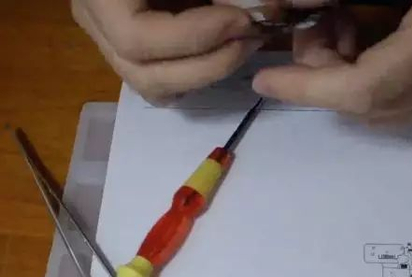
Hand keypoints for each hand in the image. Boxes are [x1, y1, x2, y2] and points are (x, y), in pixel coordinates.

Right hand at [72, 0, 261, 102]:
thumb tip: (269, 9)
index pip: (136, 38)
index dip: (194, 37)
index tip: (241, 19)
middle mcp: (95, 21)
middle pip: (145, 74)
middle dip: (209, 64)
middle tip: (252, 36)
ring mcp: (107, 38)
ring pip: (153, 85)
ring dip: (206, 73)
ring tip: (243, 42)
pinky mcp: (129, 45)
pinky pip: (161, 79)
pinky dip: (197, 72)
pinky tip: (224, 46)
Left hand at [252, 0, 411, 124]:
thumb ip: (357, 2)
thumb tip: (297, 11)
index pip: (364, 89)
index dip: (308, 87)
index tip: (266, 79)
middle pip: (370, 108)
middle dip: (325, 79)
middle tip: (311, 34)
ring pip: (386, 111)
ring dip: (348, 81)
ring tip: (341, 30)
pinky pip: (407, 102)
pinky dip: (375, 81)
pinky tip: (370, 41)